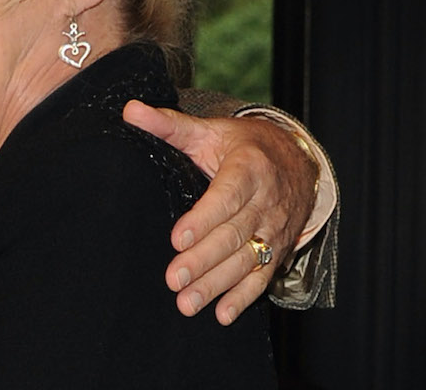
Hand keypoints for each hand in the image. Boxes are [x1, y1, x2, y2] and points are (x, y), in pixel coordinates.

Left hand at [123, 100, 317, 324]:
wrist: (296, 159)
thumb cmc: (243, 146)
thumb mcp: (209, 130)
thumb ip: (169, 124)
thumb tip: (130, 110)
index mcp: (249, 169)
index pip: (226, 197)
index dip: (204, 219)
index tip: (177, 238)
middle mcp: (266, 203)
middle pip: (233, 236)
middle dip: (203, 261)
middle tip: (173, 280)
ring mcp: (274, 230)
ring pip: (246, 262)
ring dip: (217, 285)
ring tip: (187, 303)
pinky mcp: (278, 249)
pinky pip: (263, 277)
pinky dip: (244, 298)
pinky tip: (222, 315)